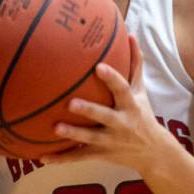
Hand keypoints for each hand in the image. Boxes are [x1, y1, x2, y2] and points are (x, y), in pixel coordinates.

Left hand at [40, 36, 172, 169]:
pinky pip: (78, 157)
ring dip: (72, 135)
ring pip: (89, 139)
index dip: (112, 78)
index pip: (122, 90)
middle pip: (104, 117)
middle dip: (89, 111)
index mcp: (130, 106)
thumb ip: (135, 64)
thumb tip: (131, 35)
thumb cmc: (142, 114)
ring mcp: (110, 141)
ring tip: (54, 128)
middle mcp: (121, 124)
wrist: (152, 152)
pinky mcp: (100, 154)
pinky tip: (41, 156)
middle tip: (71, 103)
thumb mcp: (141, 91)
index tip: (98, 66)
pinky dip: (60, 158)